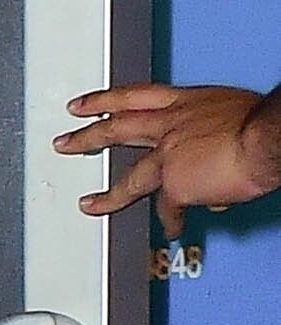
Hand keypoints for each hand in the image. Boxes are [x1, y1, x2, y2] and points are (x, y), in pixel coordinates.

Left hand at [55, 82, 280, 234]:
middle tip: (64, 143)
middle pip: (117, 129)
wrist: (267, 137)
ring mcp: (169, 156)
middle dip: (86, 137)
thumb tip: (212, 157)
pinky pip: (169, 210)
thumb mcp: (230, 112)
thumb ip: (210, 133)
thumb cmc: (262, 122)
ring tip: (89, 205)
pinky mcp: (176, 185)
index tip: (85, 104)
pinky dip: (173, 222)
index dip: (105, 99)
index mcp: (185, 102)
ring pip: (129, 179)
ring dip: (106, 196)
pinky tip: (173, 229)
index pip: (134, 96)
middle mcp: (171, 125)